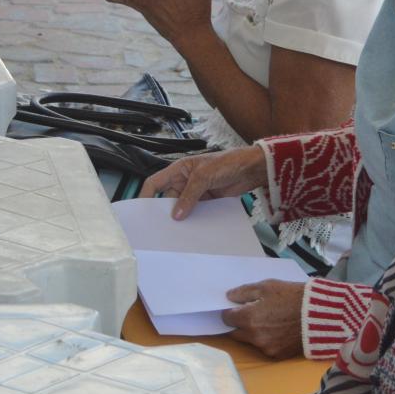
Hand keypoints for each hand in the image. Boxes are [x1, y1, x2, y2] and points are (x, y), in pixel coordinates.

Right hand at [144, 145, 268, 217]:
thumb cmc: (228, 162)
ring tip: (178, 231)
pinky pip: (196, 212)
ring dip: (182, 217)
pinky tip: (194, 228)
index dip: (146, 195)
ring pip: (182, 207)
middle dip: (165, 211)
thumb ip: (189, 196)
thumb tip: (177, 214)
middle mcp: (185, 181)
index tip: (142, 210)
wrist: (252, 168)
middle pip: (168, 198)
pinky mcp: (208, 200)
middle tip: (162, 227)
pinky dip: (194, 219)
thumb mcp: (204, 176)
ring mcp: (196, 192)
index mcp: (179, 170)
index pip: (155, 182)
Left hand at [221, 279, 306, 359]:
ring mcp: (266, 348)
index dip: (230, 311)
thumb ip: (243, 292)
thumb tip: (228, 297)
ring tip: (269, 322)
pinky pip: (265, 348)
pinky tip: (278, 331)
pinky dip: (267, 340)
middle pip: (235, 332)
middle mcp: (254, 336)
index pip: (226, 318)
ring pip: (250, 341)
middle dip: (239, 324)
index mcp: (248, 318)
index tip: (237, 308)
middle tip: (252, 315)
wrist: (321, 314)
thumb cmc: (293, 296)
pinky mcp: (278, 355)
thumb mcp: (267, 286)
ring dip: (253, 333)